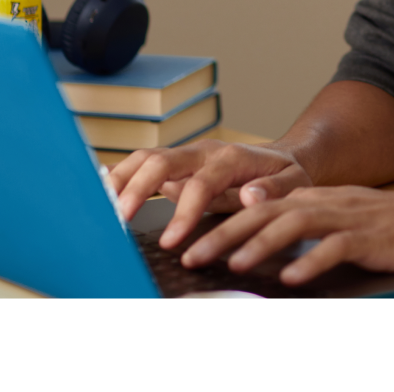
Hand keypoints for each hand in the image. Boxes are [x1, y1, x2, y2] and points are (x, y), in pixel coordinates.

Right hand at [108, 139, 312, 247]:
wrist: (283, 158)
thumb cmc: (286, 174)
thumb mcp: (294, 182)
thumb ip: (273, 190)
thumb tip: (251, 196)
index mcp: (231, 157)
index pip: (201, 183)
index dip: (183, 212)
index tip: (171, 242)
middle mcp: (204, 151)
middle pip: (161, 162)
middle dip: (136, 189)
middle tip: (118, 221)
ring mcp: (187, 155)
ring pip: (145, 158)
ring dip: (120, 180)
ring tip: (99, 208)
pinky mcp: (176, 163)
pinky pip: (142, 165)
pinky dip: (120, 177)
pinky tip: (102, 195)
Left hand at [180, 185, 393, 284]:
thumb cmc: (391, 230)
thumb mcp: (343, 225)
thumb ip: (308, 232)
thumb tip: (264, 252)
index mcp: (316, 199)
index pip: (260, 207)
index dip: (222, 223)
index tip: (190, 241)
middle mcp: (327, 202)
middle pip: (267, 212)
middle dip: (226, 233)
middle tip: (193, 255)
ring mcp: (348, 217)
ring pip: (295, 224)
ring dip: (260, 243)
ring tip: (233, 263)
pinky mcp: (370, 236)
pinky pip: (336, 247)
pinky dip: (312, 261)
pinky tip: (292, 276)